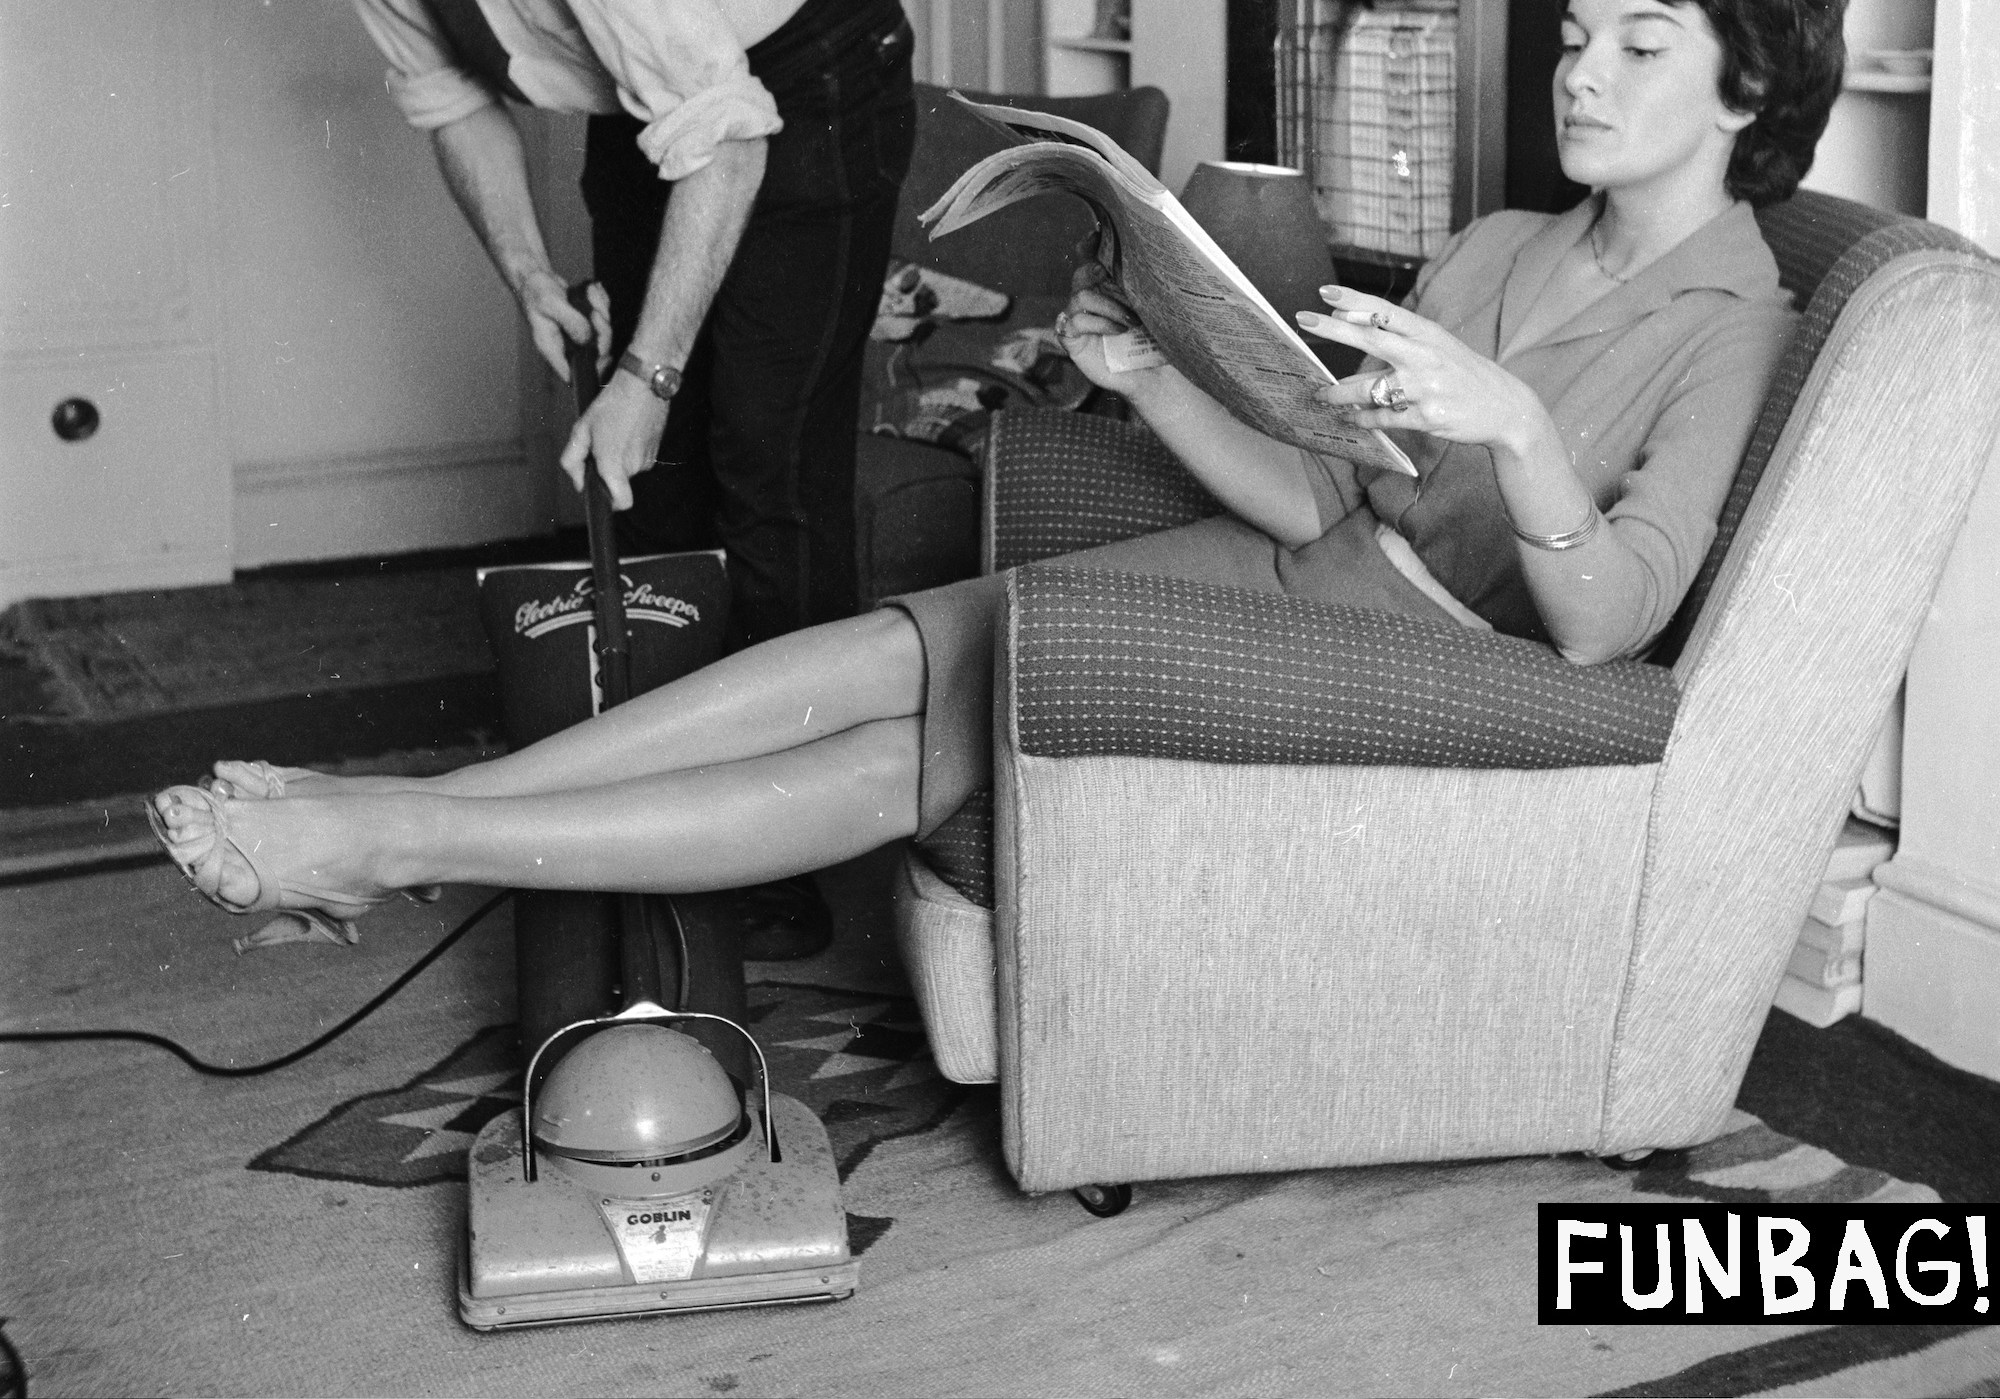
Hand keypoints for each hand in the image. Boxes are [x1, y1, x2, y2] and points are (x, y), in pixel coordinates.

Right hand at [516, 270, 612, 382]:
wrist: (535, 276)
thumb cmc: (535, 291)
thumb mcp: (550, 303)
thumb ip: (571, 322)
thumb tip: (589, 339)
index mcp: (553, 349)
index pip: (572, 375)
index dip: (590, 372)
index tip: (603, 355)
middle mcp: (567, 346)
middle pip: (597, 353)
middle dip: (602, 331)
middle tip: (595, 312)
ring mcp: (579, 335)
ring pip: (604, 333)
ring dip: (602, 310)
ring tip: (589, 291)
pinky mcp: (587, 323)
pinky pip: (604, 317)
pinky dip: (601, 301)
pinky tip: (590, 288)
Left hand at [558, 371, 669, 509]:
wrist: (643, 384)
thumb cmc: (611, 404)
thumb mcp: (581, 429)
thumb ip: (573, 461)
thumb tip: (578, 482)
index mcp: (614, 464)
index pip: (622, 502)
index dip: (611, 504)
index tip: (601, 493)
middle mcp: (634, 466)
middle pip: (618, 482)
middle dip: (607, 468)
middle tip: (600, 443)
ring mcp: (648, 458)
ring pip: (628, 468)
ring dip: (619, 456)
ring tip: (615, 431)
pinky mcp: (656, 449)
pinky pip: (639, 458)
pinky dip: (630, 448)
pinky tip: (626, 428)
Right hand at [1053, 240, 1169, 396]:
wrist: (1152, 374)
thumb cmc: (1153, 341)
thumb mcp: (1152, 309)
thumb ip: (1144, 286)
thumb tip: (1155, 255)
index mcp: (1106, 288)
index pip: (1090, 260)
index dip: (1089, 246)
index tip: (1096, 234)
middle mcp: (1089, 301)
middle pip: (1081, 274)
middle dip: (1095, 271)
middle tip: (1107, 273)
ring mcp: (1077, 320)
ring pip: (1080, 297)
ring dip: (1107, 305)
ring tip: (1129, 321)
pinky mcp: (1072, 341)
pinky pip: (1073, 322)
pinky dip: (1098, 323)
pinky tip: (1117, 331)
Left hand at [1296, 287, 1547, 454]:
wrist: (1505, 408)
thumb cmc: (1463, 374)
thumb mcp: (1439, 346)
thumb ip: (1402, 339)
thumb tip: (1352, 324)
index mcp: (1428, 334)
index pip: (1385, 311)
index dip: (1354, 300)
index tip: (1325, 291)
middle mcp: (1424, 356)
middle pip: (1370, 338)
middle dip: (1332, 329)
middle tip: (1303, 321)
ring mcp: (1425, 388)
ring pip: (1367, 388)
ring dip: (1337, 393)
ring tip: (1320, 395)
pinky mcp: (1426, 417)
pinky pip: (1382, 418)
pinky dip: (1363, 419)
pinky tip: (1352, 419)